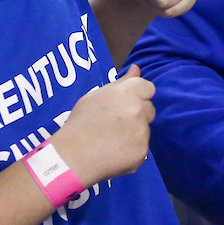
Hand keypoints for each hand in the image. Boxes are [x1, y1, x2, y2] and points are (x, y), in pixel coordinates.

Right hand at [51, 64, 154, 186]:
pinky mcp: (142, 152)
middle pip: (149, 109)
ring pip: (145, 129)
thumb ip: (120, 82)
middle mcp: (139, 109)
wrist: (73, 155)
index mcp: (128, 92)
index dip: (137, 96)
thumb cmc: (81, 121)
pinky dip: (132, 150)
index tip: (124, 105)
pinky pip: (141, 147)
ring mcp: (142, 132)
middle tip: (117, 123)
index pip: (148, 88)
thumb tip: (136, 69)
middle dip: (138, 114)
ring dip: (135, 132)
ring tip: (113, 139)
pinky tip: (115, 152)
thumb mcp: (96, 96)